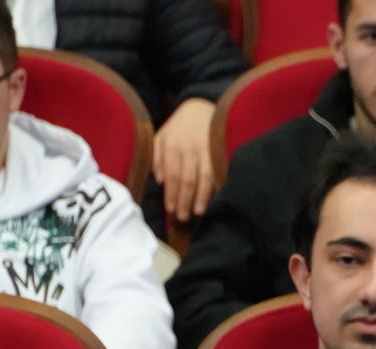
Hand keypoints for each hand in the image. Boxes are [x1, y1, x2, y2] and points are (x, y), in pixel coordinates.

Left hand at [153, 97, 217, 222]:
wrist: (200, 104)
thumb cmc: (178, 126)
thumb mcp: (161, 137)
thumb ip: (156, 157)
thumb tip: (159, 181)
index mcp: (171, 145)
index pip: (171, 175)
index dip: (171, 195)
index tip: (171, 210)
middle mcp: (188, 148)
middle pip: (186, 180)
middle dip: (184, 201)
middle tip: (183, 218)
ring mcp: (205, 148)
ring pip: (203, 178)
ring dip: (201, 197)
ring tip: (198, 212)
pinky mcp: (219, 148)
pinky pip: (217, 171)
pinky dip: (216, 186)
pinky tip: (215, 199)